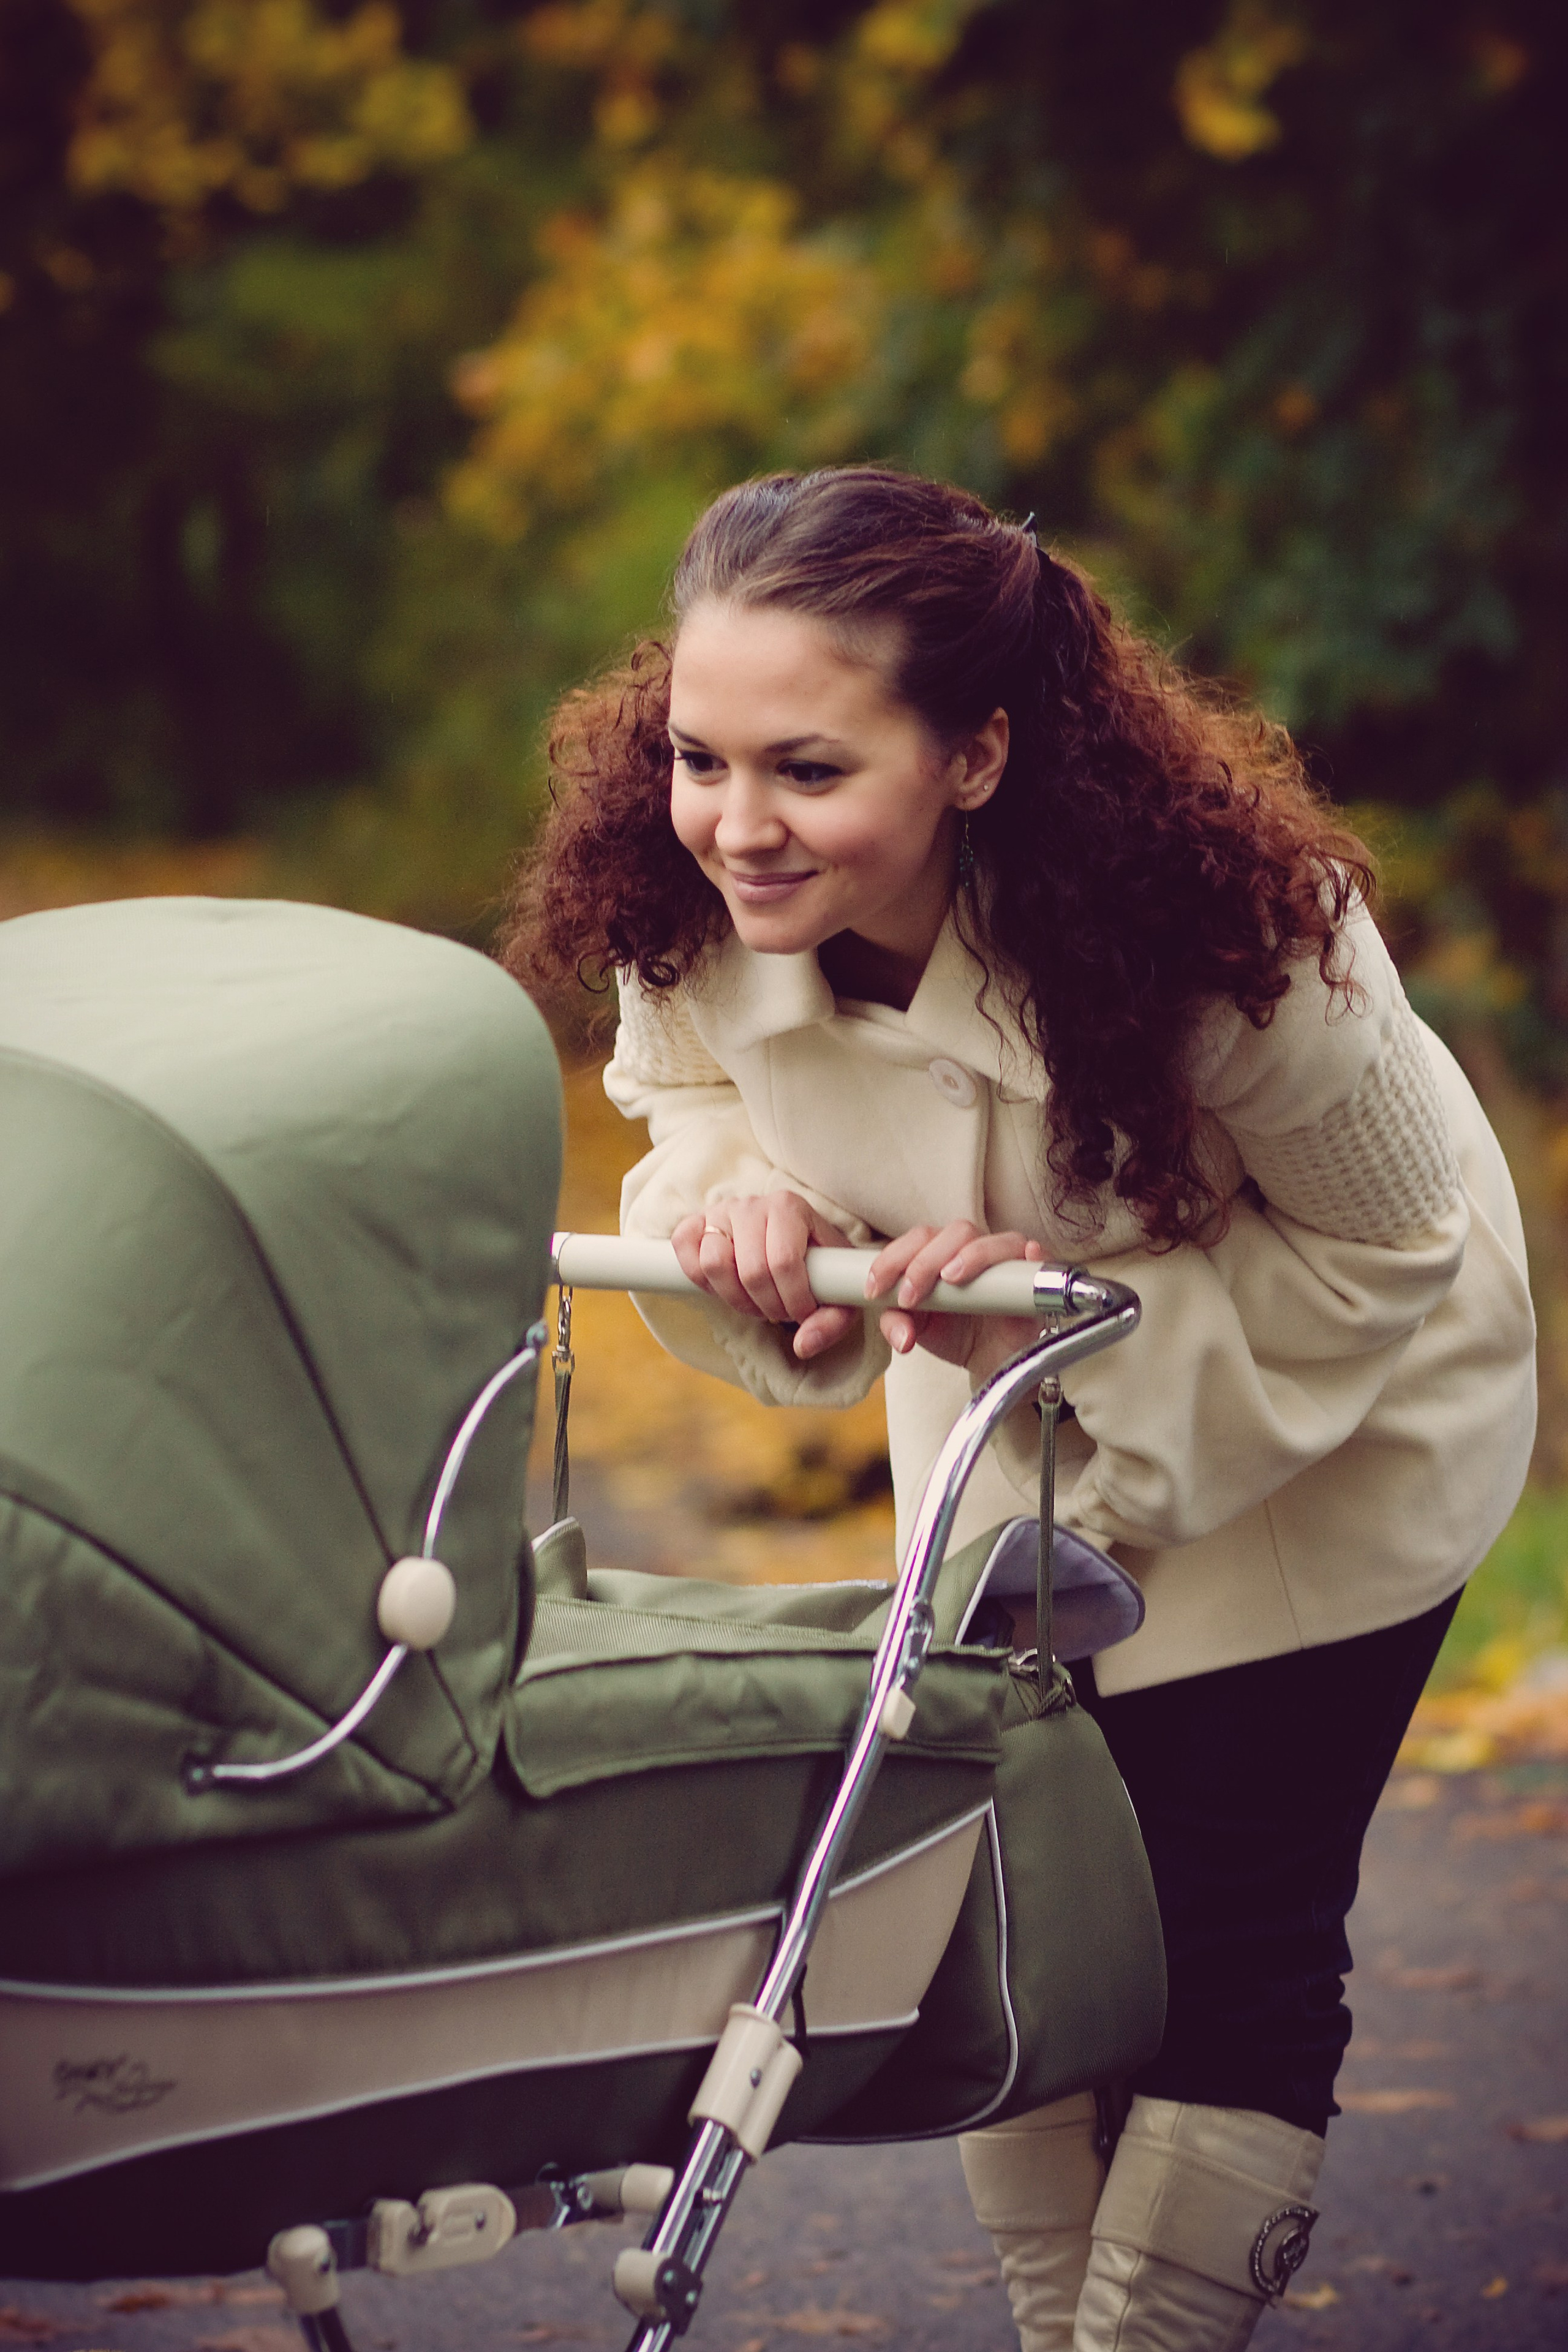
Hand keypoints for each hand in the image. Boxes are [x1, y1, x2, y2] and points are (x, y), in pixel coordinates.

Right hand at [671, 1191, 859, 1361]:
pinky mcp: (696, 1223)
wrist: (792, 1242)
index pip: (783, 1263)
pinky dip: (698, 1277)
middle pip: (750, 1271)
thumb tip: (803, 1346)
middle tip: (779, 1312)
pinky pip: (683, 1248)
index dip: (792, 1301)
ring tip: (754, 1301)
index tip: (801, 1313)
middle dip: (767, 1306)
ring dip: (735, 1297)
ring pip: (713, 1263)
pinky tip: (724, 1286)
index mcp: (790, 1207)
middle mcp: (753, 1204)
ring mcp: (720, 1211)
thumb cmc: (817, 1268)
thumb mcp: (838, 1293)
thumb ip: (831, 1322)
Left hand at [863, 1221, 1044, 1377]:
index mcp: (943, 1253)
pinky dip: (1031, 1252)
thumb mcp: (918, 1329)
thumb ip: (898, 1322)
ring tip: (951, 1279)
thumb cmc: (956, 1335)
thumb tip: (901, 1334)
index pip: (918, 1238)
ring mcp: (1007, 1262)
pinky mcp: (1034, 1278)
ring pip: (993, 1239)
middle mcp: (975, 1250)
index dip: (892, 1258)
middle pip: (953, 1232)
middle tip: (909, 1296)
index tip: (876, 1289)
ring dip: (971, 1255)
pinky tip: (1028, 1254)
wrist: (991, 1363)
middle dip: (924, 1261)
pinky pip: (1037, 1255)